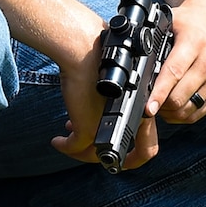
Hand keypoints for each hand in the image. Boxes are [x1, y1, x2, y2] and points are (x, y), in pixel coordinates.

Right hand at [53, 38, 158, 169]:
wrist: (84, 50)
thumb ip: (111, 97)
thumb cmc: (96, 59)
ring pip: (96, 153)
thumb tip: (102, 104)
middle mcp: (127, 123)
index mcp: (140, 110)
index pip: (147, 146)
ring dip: (80, 151)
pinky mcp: (88, 127)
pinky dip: (66, 148)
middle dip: (101, 152)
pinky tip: (58, 142)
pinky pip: (77, 147)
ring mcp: (108, 127)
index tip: (119, 153)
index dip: (135, 156)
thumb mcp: (110, 80)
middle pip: (120, 154)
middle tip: (84, 147)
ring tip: (69, 141)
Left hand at [148, 0, 205, 123]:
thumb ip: (152, 41)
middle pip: (181, 96)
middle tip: (146, 105)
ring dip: (171, 113)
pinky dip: (184, 115)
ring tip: (158, 107)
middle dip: (161, 105)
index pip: (174, 73)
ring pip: (190, 108)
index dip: (159, 92)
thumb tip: (133, 61)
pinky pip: (201, 112)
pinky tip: (173, 109)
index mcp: (194, 43)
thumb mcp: (166, 23)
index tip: (148, 107)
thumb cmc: (185, 22)